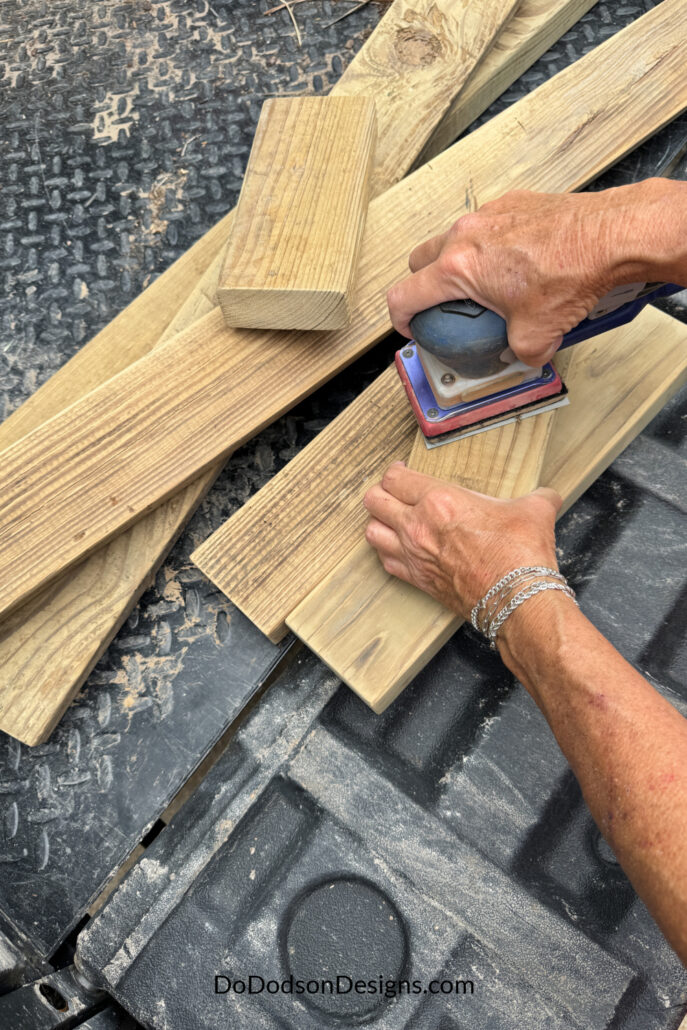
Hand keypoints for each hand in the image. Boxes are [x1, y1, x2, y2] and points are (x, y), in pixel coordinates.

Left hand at [364, 462, 561, 618]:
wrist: (517, 600)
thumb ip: (537, 497)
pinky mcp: (417, 580)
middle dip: (381, 492)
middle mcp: (418, 527)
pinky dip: (387, 553)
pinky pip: (385, 561)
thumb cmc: (520, 556)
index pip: (395, 478)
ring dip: (378, 522)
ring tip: (390, 519)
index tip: (402, 472)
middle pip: (374, 500)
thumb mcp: (534, 510)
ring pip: (371, 531)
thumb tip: (548, 496)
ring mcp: (413, 555)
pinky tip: (399, 549)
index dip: (395, 471)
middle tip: (393, 492)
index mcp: (440, 501)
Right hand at [386, 184, 648, 366]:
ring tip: (484, 284)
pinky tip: (518, 263)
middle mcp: (466, 234)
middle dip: (424, 285)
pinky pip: (488, 224)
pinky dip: (492, 245)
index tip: (411, 328)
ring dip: (457, 262)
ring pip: (453, 238)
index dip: (400, 319)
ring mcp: (489, 213)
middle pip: (421, 260)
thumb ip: (520, 352)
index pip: (404, 295)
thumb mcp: (538, 335)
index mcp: (458, 267)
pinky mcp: (514, 202)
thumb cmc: (572, 272)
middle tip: (444, 305)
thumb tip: (523, 355)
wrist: (610, 236)